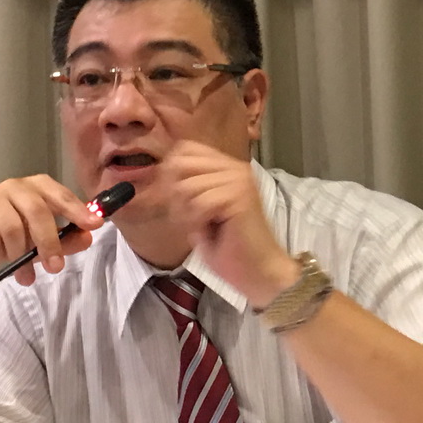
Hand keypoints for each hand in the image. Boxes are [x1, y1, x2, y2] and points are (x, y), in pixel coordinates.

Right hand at [0, 174, 100, 287]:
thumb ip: (67, 239)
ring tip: (22, 271)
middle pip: (37, 211)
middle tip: (55, 267)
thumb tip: (87, 238)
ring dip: (19, 255)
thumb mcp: (42, 240)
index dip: (77, 209)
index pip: (60, 194)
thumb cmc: (12, 236)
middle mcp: (15, 187)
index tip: (94, 224)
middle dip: (49, 242)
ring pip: (13, 229)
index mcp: (37, 187)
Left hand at [153, 142, 299, 307]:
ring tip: (200, 227)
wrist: (260, 273)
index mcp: (227, 168)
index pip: (185, 149)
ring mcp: (238, 180)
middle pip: (181, 163)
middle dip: (174, 194)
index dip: (170, 173)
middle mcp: (234, 168)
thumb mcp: (199, 214)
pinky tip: (209, 231)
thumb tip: (162, 177)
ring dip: (185, 212)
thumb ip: (186, 192)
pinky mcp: (239, 197)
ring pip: (187, 185)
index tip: (175, 201)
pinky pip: (199, 203)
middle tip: (187, 218)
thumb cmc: (231, 249)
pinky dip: (196, 221)